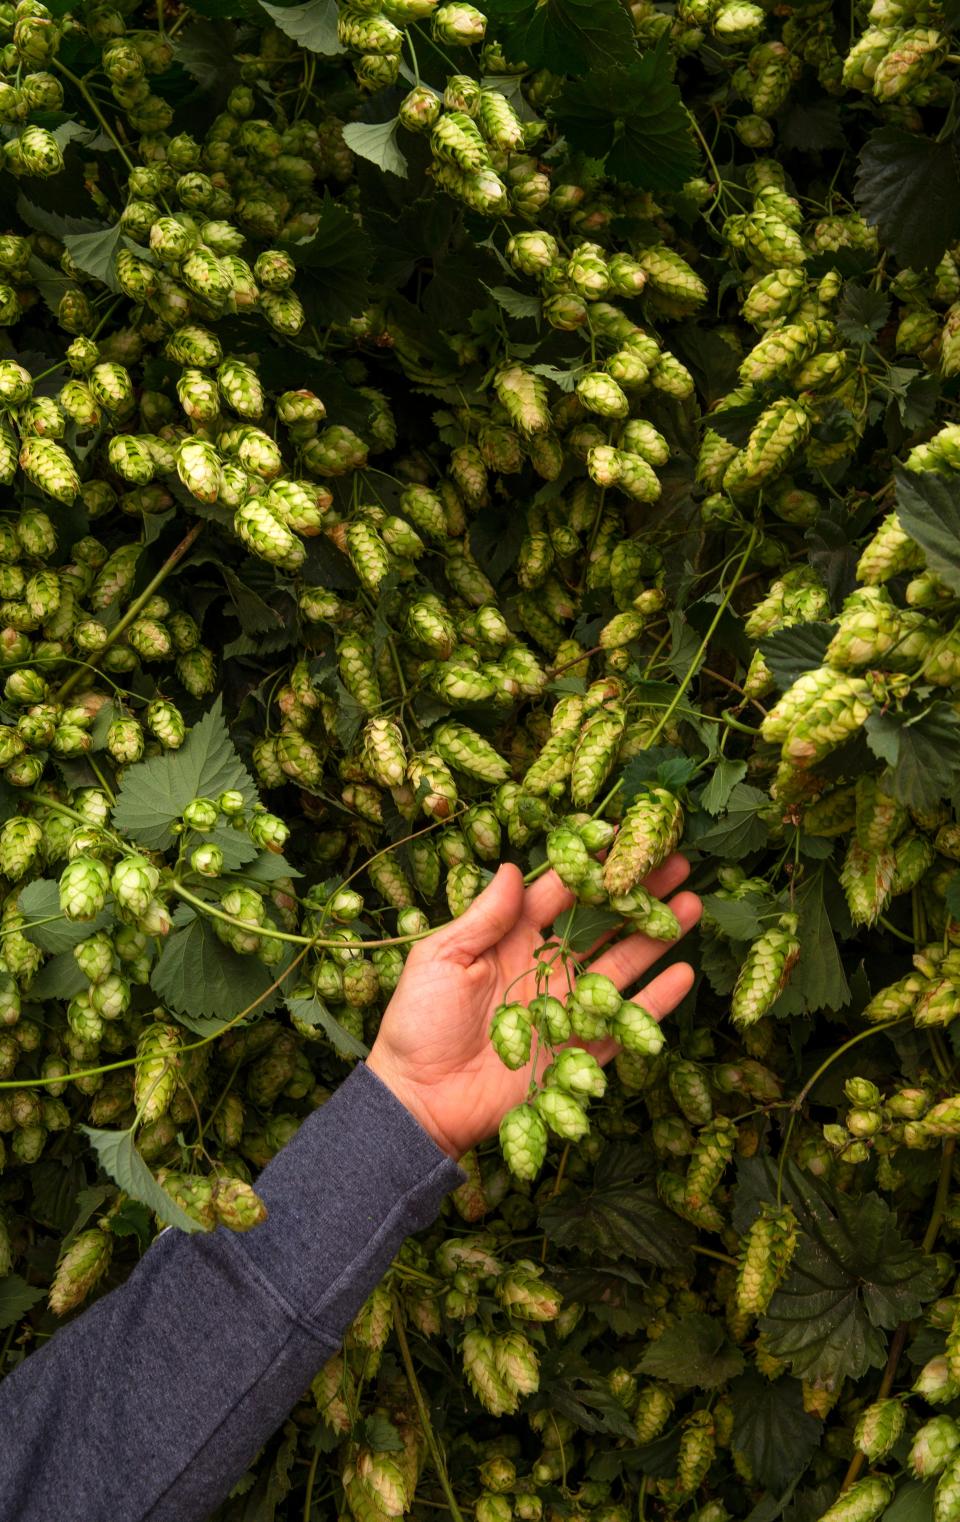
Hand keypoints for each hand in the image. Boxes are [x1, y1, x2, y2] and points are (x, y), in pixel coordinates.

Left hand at [366, 854, 700, 1158]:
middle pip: (601, 923)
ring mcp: (565, 1008)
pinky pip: (623, 1022)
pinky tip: (683, 973)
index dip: (588, 865)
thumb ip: (483, 918)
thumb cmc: (418, 1024)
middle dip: (637, 893)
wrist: (419, 1100)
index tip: (622, 835)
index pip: (558, 893)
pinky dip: (655, 1000)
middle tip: (675, 862)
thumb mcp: (439, 959)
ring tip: (692, 905)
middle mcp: (545, 968)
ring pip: (621, 964)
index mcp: (510, 939)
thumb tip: (514, 868)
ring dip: (655, 936)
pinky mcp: (577, 1050)